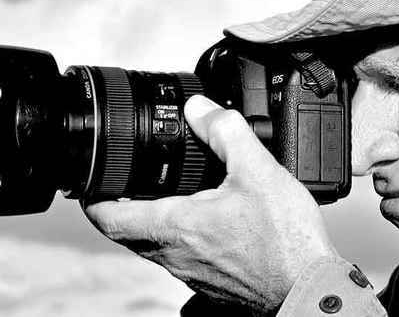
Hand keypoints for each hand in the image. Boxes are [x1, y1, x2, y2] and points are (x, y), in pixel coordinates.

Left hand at [83, 95, 336, 311]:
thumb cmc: (285, 242)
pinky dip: (176, 235)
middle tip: (124, 181)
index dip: (90, 196)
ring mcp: (189, 272)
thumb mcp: (258, 171)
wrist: (308, 289)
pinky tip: (203, 220)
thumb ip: (226, 132)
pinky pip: (177, 256)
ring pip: (150, 246)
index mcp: (175, 226)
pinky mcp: (209, 282)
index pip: (108, 217)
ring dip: (147, 220)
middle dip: (118, 205)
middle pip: (124, 232)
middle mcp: (174, 255)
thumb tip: (201, 109)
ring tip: (164, 194)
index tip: (89, 180)